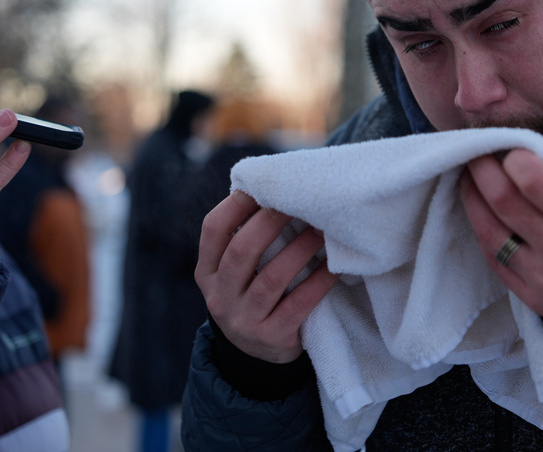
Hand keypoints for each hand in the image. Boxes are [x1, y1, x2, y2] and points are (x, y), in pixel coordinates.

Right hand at [195, 190, 338, 362]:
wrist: (256, 358)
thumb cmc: (254, 296)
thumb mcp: (238, 273)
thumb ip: (248, 239)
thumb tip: (277, 188)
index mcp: (208, 272)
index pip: (213, 230)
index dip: (236, 204)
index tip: (263, 185)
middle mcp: (220, 296)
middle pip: (241, 251)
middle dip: (271, 222)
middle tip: (298, 202)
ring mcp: (243, 320)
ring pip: (271, 279)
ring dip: (299, 250)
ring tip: (321, 230)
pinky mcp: (271, 338)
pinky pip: (298, 305)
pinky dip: (318, 283)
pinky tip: (334, 268)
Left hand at [460, 149, 542, 316]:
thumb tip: (535, 154)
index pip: (533, 181)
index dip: (514, 157)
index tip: (512, 148)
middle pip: (503, 202)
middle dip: (483, 169)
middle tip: (477, 154)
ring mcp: (542, 279)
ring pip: (489, 231)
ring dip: (472, 198)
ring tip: (470, 179)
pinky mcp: (530, 298)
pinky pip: (494, 258)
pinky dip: (482, 229)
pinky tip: (481, 211)